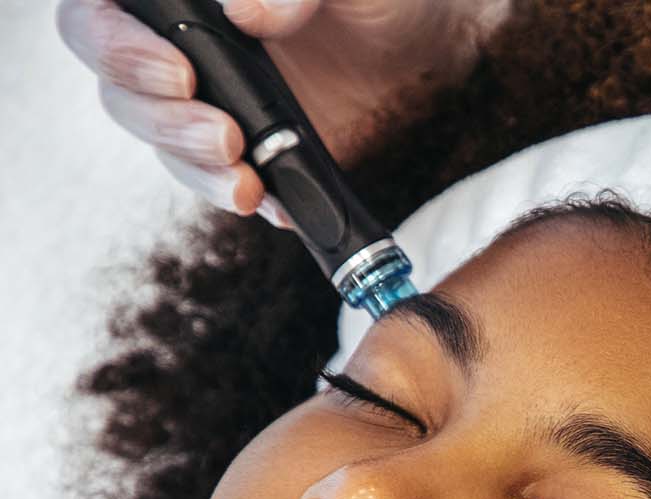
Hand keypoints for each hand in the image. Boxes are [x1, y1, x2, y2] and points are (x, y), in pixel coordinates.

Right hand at [56, 0, 505, 221]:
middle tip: (222, 134)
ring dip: (193, 164)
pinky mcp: (242, 146)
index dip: (114, 40)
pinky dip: (239, 194)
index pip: (103, 8)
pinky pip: (216, 177)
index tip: (178, 69)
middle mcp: (175, 39)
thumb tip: (243, 9)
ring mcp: (205, 96)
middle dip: (158, 115)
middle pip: (117, 80)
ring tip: (245, 178)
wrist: (425, 46)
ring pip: (158, 136)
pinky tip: (274, 204)